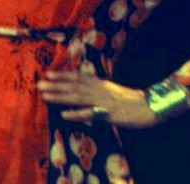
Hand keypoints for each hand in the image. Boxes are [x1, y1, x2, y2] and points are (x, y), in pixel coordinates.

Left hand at [38, 70, 156, 128]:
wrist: (150, 106)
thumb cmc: (133, 102)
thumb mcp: (114, 94)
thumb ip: (100, 94)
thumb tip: (87, 99)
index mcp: (102, 84)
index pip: (80, 78)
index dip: (64, 76)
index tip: (49, 74)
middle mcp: (101, 90)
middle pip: (75, 87)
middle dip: (56, 86)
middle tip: (39, 84)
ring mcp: (104, 101)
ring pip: (79, 97)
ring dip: (61, 97)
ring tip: (45, 96)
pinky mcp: (108, 113)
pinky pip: (90, 114)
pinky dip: (77, 114)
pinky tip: (64, 115)